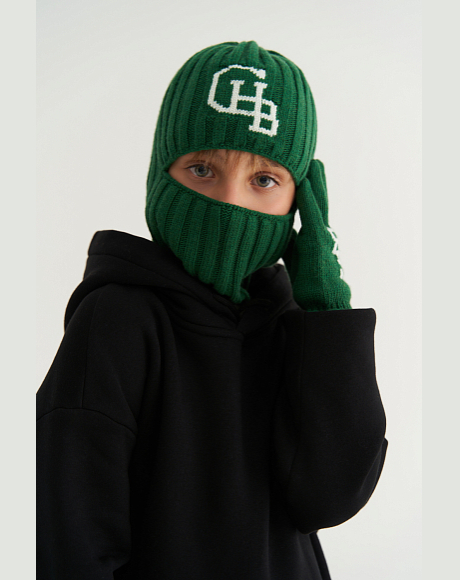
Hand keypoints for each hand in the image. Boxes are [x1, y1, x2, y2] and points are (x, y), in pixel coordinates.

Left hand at [283, 159, 351, 310]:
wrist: (322, 299)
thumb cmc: (309, 281)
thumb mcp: (296, 256)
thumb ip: (290, 241)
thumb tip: (279, 230)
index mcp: (314, 234)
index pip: (311, 208)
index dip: (308, 191)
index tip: (304, 173)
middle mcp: (320, 232)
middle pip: (318, 200)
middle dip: (316, 180)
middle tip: (313, 160)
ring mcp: (322, 236)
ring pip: (319, 204)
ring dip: (316, 183)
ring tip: (313, 163)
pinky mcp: (318, 242)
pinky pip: (313, 216)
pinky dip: (310, 199)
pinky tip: (305, 184)